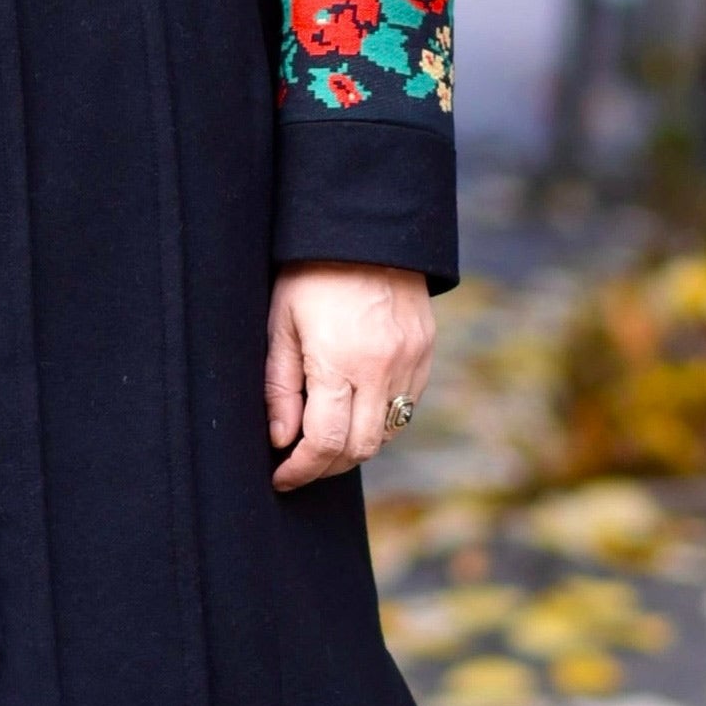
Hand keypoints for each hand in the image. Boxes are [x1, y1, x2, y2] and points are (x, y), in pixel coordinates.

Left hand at [265, 264, 433, 494]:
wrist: (367, 229)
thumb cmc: (311, 273)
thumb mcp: (281, 324)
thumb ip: (280, 386)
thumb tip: (282, 440)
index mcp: (340, 360)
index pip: (325, 441)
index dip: (301, 469)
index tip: (281, 476)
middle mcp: (382, 368)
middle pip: (359, 449)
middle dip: (327, 466)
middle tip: (300, 464)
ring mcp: (411, 361)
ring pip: (386, 433)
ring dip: (354, 445)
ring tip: (325, 436)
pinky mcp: (426, 353)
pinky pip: (406, 406)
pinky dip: (379, 419)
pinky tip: (354, 407)